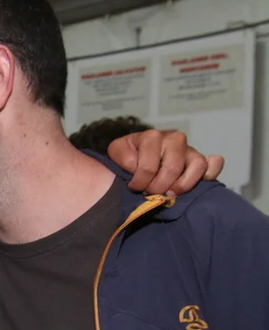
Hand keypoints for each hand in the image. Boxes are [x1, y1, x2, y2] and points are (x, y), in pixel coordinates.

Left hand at [108, 129, 224, 195]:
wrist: (137, 156)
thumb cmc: (128, 156)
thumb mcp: (117, 153)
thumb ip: (123, 157)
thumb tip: (137, 167)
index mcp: (151, 136)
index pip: (148, 166)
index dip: (140, 182)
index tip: (134, 187)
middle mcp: (174, 138)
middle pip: (172, 169)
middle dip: (158, 187)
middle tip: (150, 193)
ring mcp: (189, 149)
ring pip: (196, 166)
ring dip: (181, 186)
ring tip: (168, 193)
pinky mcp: (200, 160)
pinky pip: (212, 165)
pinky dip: (209, 174)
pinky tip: (200, 181)